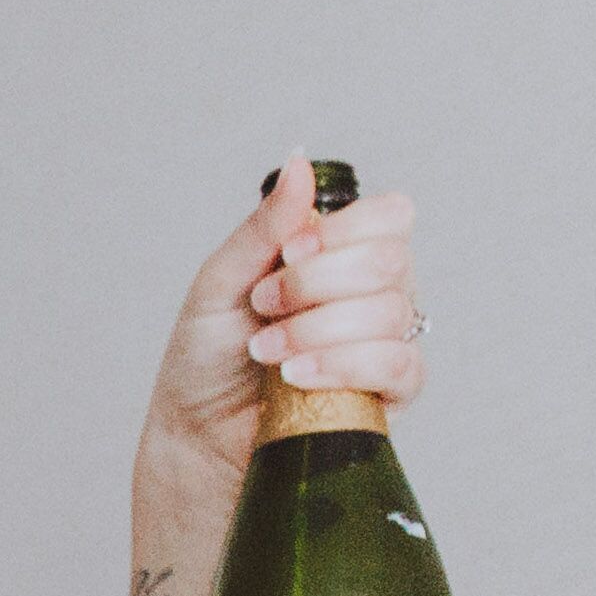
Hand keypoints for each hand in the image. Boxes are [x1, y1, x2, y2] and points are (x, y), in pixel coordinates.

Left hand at [146, 155, 422, 494]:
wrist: (196, 435)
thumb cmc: (207, 358)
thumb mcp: (220, 283)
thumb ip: (264, 227)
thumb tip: (299, 160)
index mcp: (344, 254)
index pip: (390, 215)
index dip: (343, 231)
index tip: (288, 255)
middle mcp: (376, 291)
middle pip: (390, 260)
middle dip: (316, 284)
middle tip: (265, 307)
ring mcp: (388, 340)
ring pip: (391, 313)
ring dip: (316, 330)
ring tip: (266, 352)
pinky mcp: (389, 393)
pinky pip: (400, 366)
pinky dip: (343, 365)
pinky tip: (298, 376)